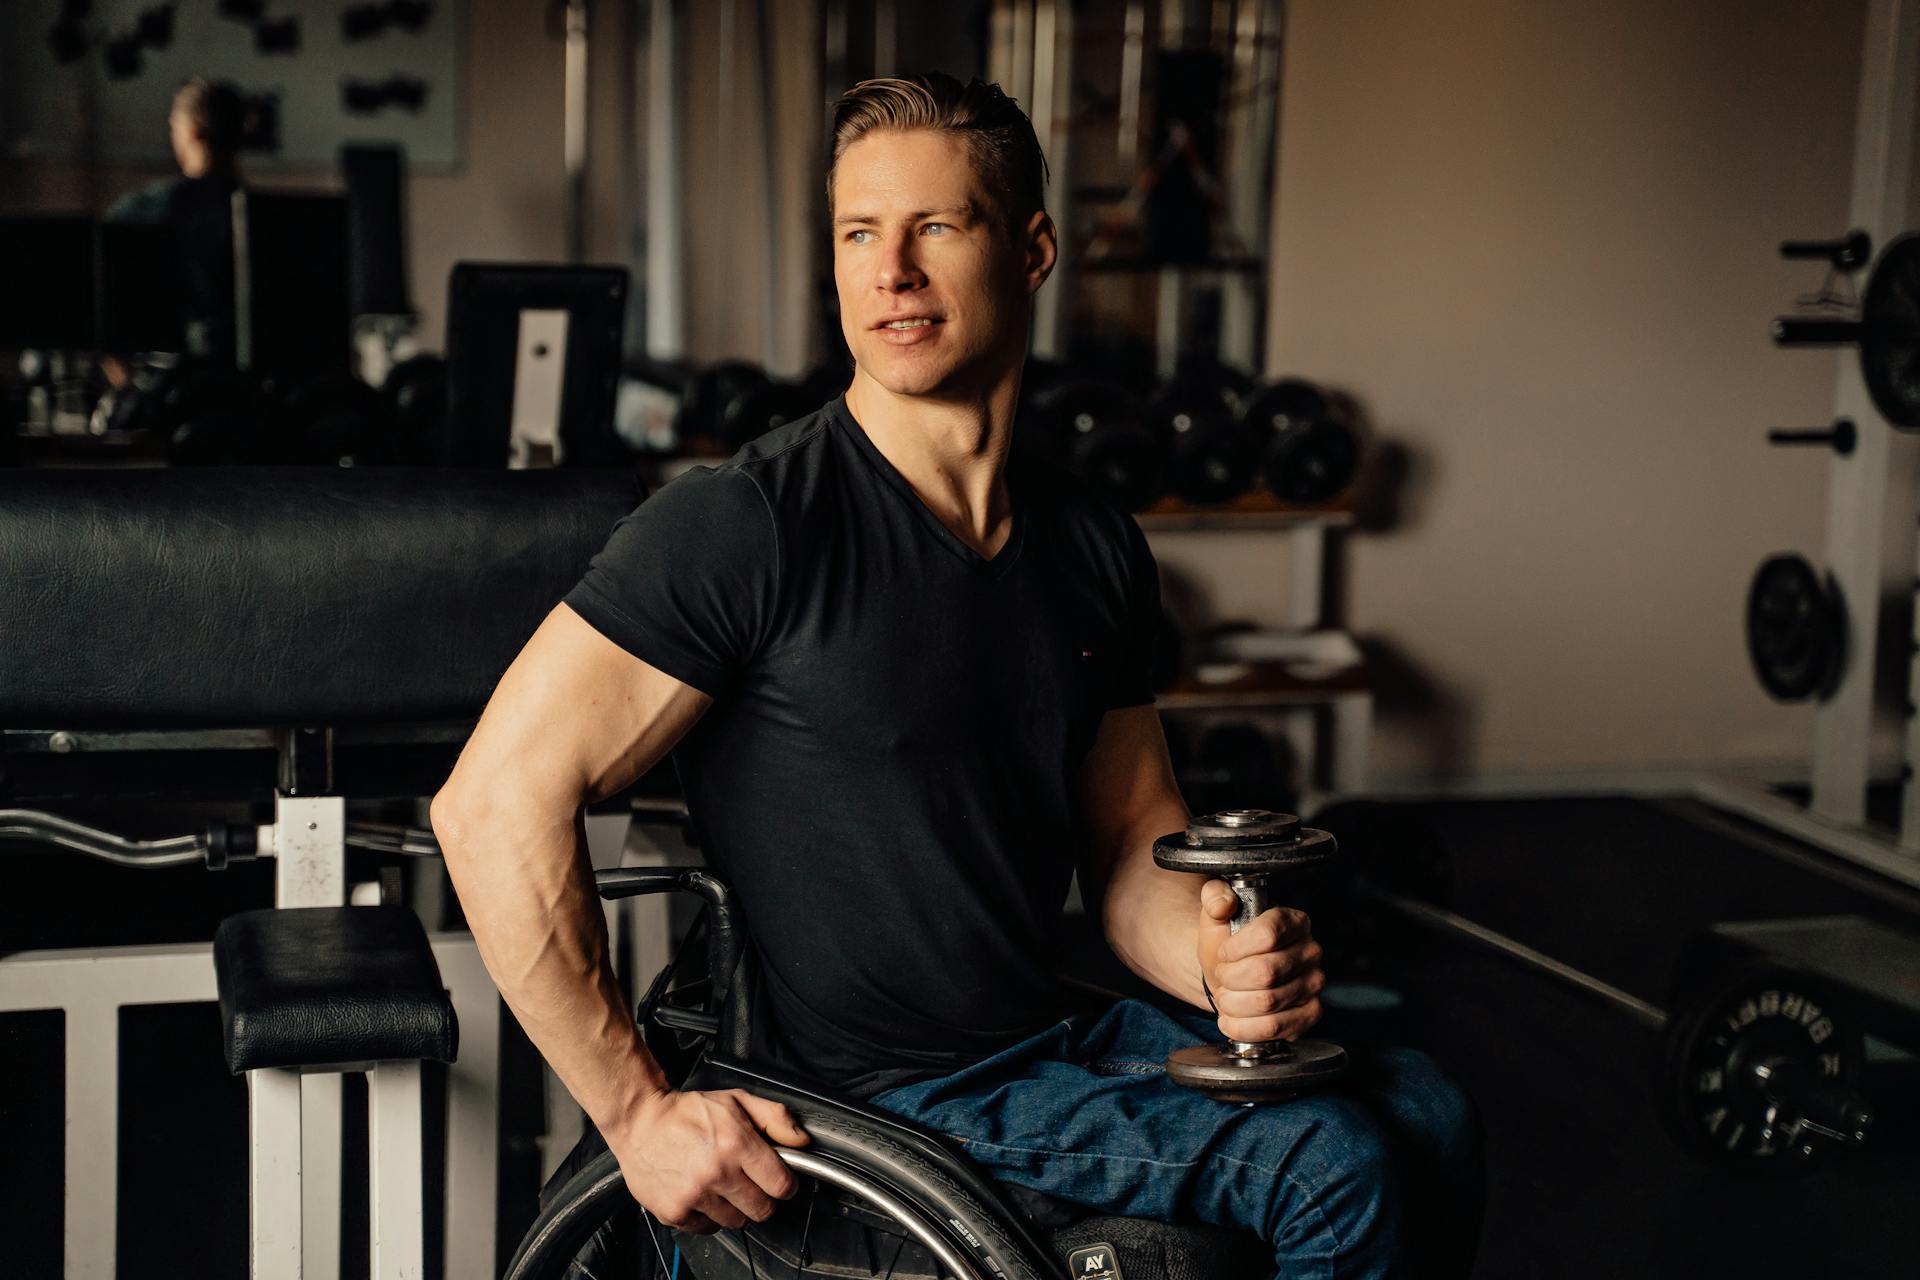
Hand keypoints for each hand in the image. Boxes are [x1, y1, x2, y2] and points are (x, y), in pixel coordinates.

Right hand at [608, 1087, 810, 1233]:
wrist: (640, 1121)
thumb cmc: (688, 1112)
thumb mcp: (737, 1101)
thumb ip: (775, 1117)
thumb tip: (801, 1140)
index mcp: (736, 1143)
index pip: (781, 1185)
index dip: (785, 1184)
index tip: (779, 1181)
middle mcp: (716, 1172)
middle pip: (762, 1210)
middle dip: (762, 1198)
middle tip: (749, 1183)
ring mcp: (694, 1195)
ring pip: (736, 1222)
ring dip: (734, 1208)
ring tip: (720, 1185)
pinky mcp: (675, 1212)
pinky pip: (707, 1228)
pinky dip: (708, 1216)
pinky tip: (701, 1194)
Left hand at [1198, 880, 1325, 1042]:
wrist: (1231, 977)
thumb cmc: (1228, 946)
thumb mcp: (1215, 917)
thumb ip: (1214, 897)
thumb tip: (1222, 902)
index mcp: (1294, 921)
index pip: (1268, 934)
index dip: (1236, 949)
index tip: (1224, 953)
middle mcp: (1311, 951)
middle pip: (1265, 972)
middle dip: (1231, 978)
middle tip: (1223, 976)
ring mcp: (1314, 984)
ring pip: (1267, 1002)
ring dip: (1233, 1003)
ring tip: (1227, 996)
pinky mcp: (1310, 1014)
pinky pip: (1274, 1027)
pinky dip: (1243, 1027)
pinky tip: (1232, 1018)